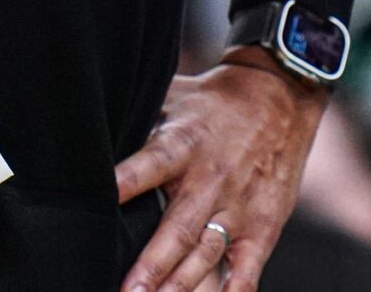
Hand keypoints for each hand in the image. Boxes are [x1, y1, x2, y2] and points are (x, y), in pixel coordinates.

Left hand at [115, 51, 328, 291]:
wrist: (279, 98)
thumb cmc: (211, 101)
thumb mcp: (171, 97)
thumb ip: (139, 121)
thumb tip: (91, 132)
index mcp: (183, 145)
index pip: (151, 165)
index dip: (127, 182)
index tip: (103, 200)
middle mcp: (209, 181)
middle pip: (177, 229)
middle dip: (151, 265)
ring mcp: (238, 208)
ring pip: (205, 254)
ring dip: (180, 285)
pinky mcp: (263, 227)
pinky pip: (247, 269)